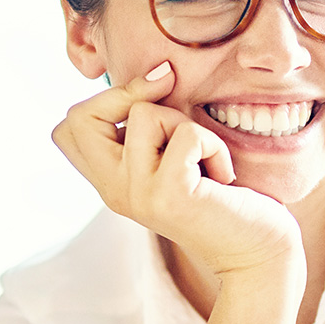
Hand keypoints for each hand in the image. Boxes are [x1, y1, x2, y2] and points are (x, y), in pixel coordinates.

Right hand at [52, 62, 302, 278]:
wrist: (256, 252)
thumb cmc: (223, 197)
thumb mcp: (176, 154)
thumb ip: (154, 125)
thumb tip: (160, 71)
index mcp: (109, 181)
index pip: (68, 127)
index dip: (103, 101)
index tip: (150, 101)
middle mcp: (113, 191)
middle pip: (81, 117)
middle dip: (129, 95)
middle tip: (174, 116)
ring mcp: (137, 194)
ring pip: (143, 114)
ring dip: (184, 124)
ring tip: (204, 158)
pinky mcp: (168, 194)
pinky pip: (188, 135)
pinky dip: (214, 145)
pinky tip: (223, 176)